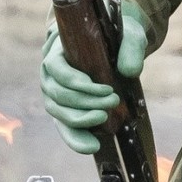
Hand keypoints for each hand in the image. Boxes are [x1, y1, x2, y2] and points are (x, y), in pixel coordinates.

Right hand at [40, 2, 147, 153]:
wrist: (116, 44)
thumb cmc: (118, 35)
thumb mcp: (130, 35)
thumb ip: (131, 48)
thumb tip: (130, 72)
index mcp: (58, 48)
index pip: (56, 67)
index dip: (76, 81)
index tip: (105, 88)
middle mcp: (50, 71)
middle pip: (57, 92)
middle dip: (85, 101)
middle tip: (113, 101)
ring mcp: (53, 90)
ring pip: (57, 110)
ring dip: (81, 118)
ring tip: (105, 117)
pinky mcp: (63, 107)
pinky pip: (63, 125)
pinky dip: (76, 137)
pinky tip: (92, 146)